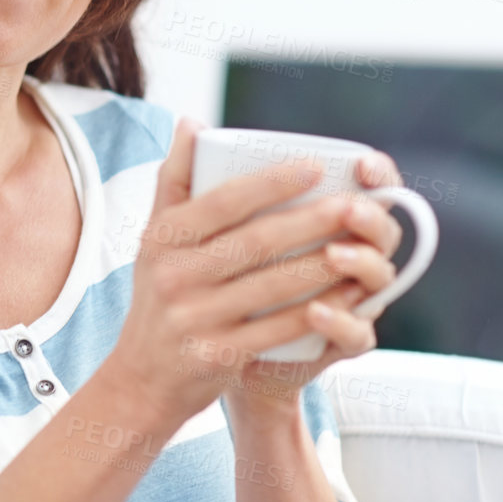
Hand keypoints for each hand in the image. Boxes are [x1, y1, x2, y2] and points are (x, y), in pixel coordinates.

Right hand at [100, 120, 403, 426]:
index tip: (314, 167)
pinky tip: (348, 298)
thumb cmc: (158, 299)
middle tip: (354, 205)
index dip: (269, 183)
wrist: (142, 379)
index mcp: (163, 241)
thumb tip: (192, 122)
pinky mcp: (218, 356)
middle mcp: (175, 277)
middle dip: (310, 221)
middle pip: (254, 242)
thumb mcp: (154, 240)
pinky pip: (279, 329)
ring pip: (273, 286)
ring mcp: (196, 319)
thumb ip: (175, 181)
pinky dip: (318, 312)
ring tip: (361, 247)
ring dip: (322, 265)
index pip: (221, 202)